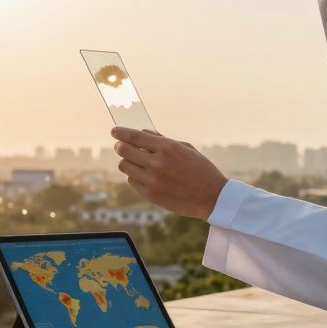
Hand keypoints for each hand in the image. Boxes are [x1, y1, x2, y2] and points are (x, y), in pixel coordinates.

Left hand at [111, 127, 228, 219]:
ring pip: (125, 166)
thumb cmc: (201, 169)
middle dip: (121, 146)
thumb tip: (143, 132)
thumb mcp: (185, 148)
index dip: (121, 132)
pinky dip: (134, 176)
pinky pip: (132, 181)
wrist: (212, 197)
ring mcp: (152, 180)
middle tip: (121, 146)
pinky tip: (144, 175)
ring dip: (127, 161)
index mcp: (167, 147)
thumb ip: (162, 139)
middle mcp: (157, 163)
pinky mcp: (150, 195)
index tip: (114, 130)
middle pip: (125, 150)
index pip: (135, 136)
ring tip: (135, 161)